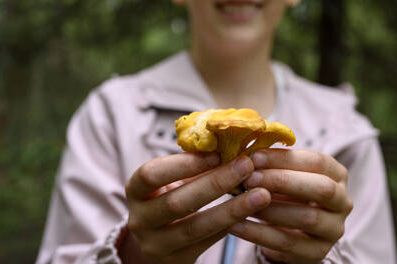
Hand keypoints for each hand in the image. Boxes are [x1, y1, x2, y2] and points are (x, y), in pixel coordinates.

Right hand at [123, 152, 271, 263]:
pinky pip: (208, 242)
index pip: (151, 174)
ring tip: (261, 194)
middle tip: (246, 166)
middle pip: (177, 202)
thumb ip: (193, 165)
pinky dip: (231, 225)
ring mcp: (157, 244)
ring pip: (196, 227)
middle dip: (215, 183)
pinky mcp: (177, 260)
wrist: (154, 240)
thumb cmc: (166, 197)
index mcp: (135, 190)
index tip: (217, 153)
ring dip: (232, 209)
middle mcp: (140, 220)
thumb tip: (231, 144)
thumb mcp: (169, 180)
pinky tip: (250, 212)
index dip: (183, 164)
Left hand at [229, 149, 352, 263]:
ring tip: (242, 201)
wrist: (291, 230)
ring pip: (306, 218)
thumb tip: (245, 154)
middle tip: (250, 179)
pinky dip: (258, 233)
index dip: (285, 158)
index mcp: (337, 174)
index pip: (317, 161)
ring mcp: (334, 230)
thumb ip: (272, 164)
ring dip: (270, 208)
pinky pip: (287, 243)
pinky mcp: (318, 253)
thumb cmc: (286, 193)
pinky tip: (236, 224)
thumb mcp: (285, 174)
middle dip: (283, 181)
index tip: (255, 156)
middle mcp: (343, 201)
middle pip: (321, 188)